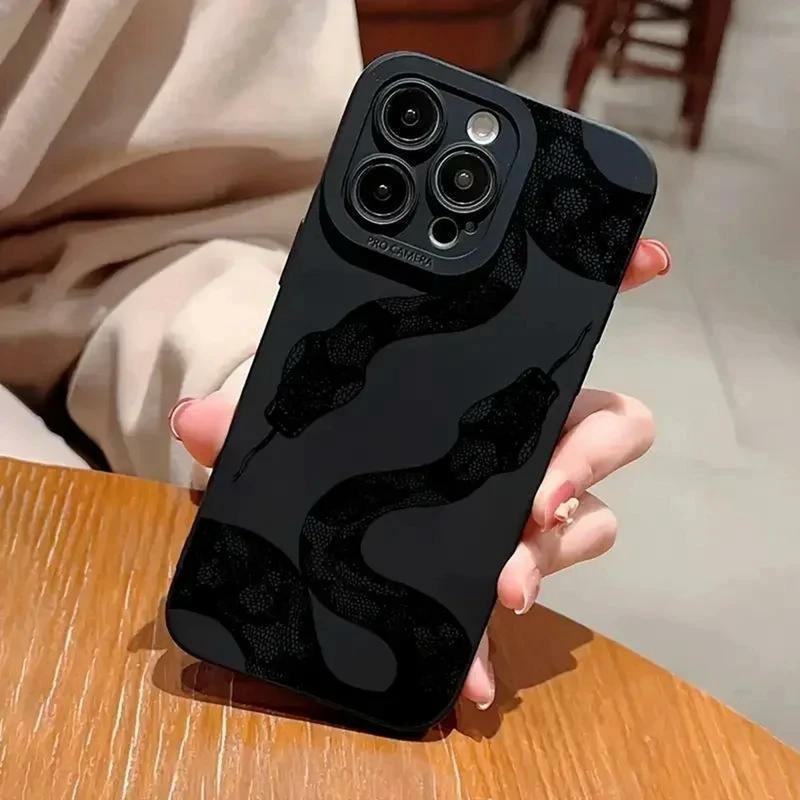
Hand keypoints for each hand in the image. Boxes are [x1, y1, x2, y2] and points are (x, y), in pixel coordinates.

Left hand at [171, 238, 670, 709]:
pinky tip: (472, 672)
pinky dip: (501, 633)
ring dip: (557, 549)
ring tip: (508, 582)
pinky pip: (525, 591)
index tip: (644, 260)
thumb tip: (200, 419)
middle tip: (541, 495)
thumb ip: (255, 409)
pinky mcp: (500, 563)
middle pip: (608, 430)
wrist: (322, 495)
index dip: (613, 281)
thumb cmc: (331, 430)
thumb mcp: (296, 411)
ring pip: (590, 519)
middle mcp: (531, 430)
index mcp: (494, 374)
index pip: (569, 323)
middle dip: (587, 459)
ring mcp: (527, 500)